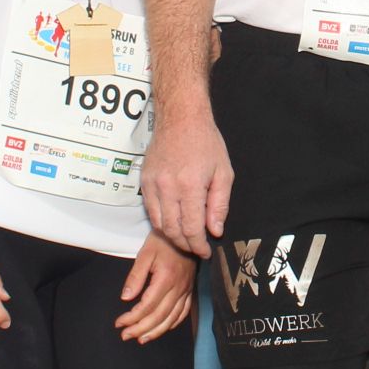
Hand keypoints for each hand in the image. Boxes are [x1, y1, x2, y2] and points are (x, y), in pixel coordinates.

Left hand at [116, 234, 197, 343]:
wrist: (186, 231)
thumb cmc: (163, 240)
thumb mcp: (145, 254)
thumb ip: (135, 277)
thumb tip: (126, 299)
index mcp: (166, 279)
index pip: (147, 306)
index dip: (132, 318)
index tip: (119, 323)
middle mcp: (178, 288)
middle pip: (159, 316)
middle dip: (140, 329)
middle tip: (125, 336)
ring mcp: (186, 290)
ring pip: (172, 318)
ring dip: (156, 331)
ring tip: (141, 339)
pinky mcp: (191, 290)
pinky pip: (184, 312)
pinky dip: (173, 323)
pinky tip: (163, 328)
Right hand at [141, 105, 233, 258]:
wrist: (181, 117)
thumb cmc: (206, 142)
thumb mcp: (224, 172)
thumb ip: (219, 204)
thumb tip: (214, 230)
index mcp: (190, 185)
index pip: (192, 228)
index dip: (199, 245)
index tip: (205, 252)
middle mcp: (168, 187)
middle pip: (173, 231)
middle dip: (185, 245)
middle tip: (196, 249)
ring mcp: (152, 184)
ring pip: (158, 224)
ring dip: (172, 237)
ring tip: (186, 239)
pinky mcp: (144, 180)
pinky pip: (150, 210)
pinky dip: (161, 222)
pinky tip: (173, 222)